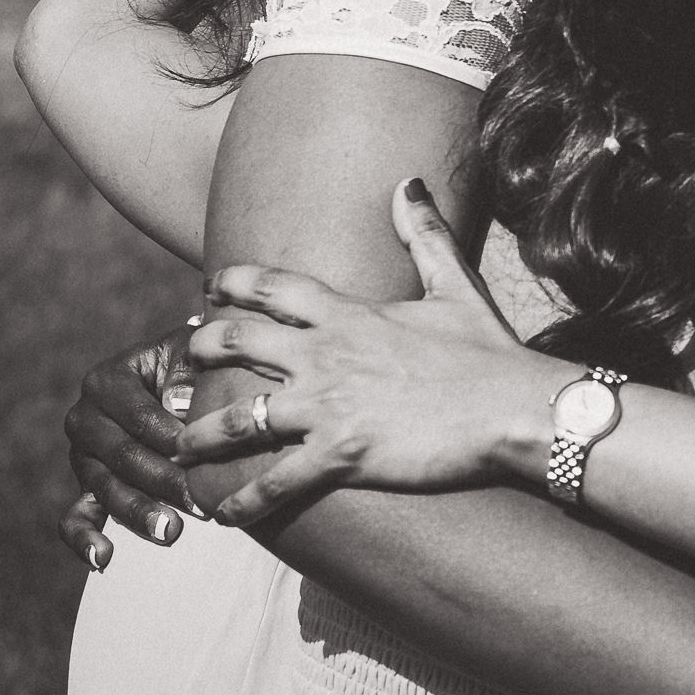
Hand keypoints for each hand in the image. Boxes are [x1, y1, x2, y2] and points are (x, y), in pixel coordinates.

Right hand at [58, 321, 201, 568]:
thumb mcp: (197, 356)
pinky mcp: (87, 487)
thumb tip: (178, 404)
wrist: (188, 376)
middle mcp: (85, 418)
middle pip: (122, 457)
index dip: (172, 437)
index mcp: (106, 380)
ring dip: (138, 514)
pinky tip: (104, 559)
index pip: (139, 416)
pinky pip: (76, 518)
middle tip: (201, 505)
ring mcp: (83, 456)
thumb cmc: (198, 364)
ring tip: (171, 532)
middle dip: (163, 482)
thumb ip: (189, 374)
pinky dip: (85, 540)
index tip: (205, 457)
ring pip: (106, 490)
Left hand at [173, 179, 573, 525]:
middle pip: (240, 342)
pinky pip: (276, 481)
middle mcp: (328, 355)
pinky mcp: (342, 454)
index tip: (209, 288)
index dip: (234, 283)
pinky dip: (243, 500)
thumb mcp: (456, 285)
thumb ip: (425, 234)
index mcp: (352, 315)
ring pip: (240, 418)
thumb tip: (408, 182)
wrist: (516, 406)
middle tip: (184, 359)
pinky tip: (223, 512)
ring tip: (179, 446)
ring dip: (201, 435)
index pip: (275, 288)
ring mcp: (330, 406)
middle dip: (202, 349)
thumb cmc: (489, 351)